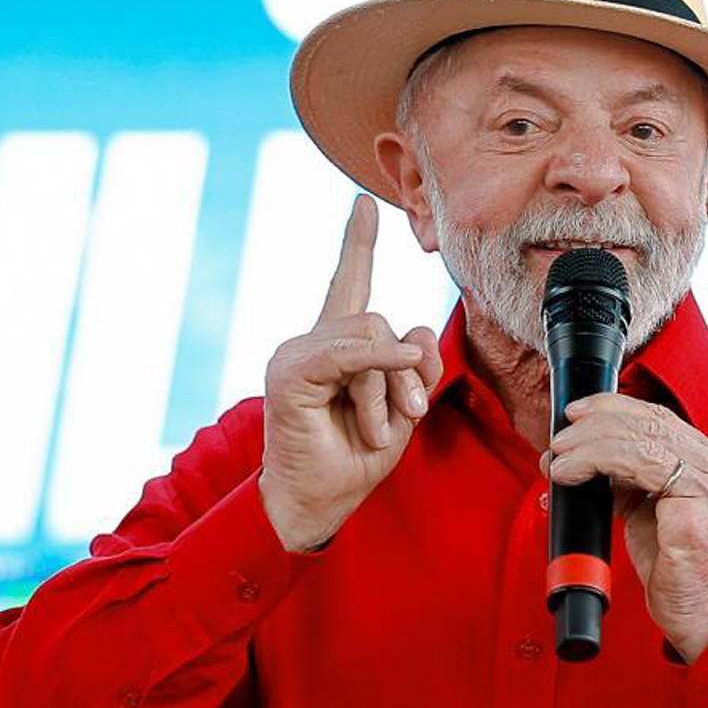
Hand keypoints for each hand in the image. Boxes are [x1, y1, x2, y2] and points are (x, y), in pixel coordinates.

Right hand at [259, 194, 442, 551]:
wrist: (315, 502)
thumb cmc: (352, 458)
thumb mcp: (400, 408)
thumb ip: (414, 366)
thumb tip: (416, 335)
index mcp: (337, 347)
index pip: (351, 283)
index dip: (358, 243)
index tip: (364, 204)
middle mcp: (313, 342)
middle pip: (380, 321)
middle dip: (406, 371)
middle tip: (406, 415)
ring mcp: (296, 354)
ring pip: (370, 336)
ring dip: (387, 391)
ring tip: (372, 431)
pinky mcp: (290, 372)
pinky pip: (349, 353)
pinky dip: (377, 366)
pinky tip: (388, 382)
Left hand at [543, 393, 707, 659]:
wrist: (702, 618)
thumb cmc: (677, 570)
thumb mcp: (646, 514)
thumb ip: (624, 482)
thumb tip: (577, 462)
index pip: (659, 417)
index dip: (613, 408)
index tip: (576, 415)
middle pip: (650, 421)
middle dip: (595, 424)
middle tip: (559, 441)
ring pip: (643, 438)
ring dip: (590, 443)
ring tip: (559, 459)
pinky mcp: (703, 507)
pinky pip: (643, 464)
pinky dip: (599, 461)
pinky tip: (573, 473)